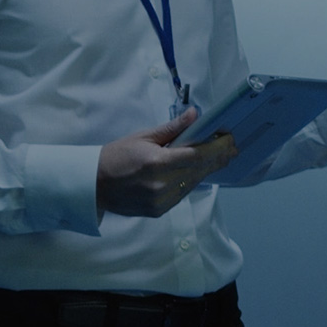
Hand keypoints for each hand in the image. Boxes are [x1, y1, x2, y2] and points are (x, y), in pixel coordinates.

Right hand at [96, 108, 237, 217]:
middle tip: (232, 149)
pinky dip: (191, 181)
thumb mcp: (143, 137)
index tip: (229, 140)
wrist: (94, 185)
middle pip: (199, 171)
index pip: (197, 156)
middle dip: (217, 159)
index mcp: (156, 163)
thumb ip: (172, 129)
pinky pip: (182, 194)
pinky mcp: (159, 211)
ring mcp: (160, 201)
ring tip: (221, 158)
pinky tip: (200, 172)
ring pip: (193, 184)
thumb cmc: (116, 156)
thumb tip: (195, 115)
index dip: (217, 148)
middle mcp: (161, 185)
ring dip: (207, 170)